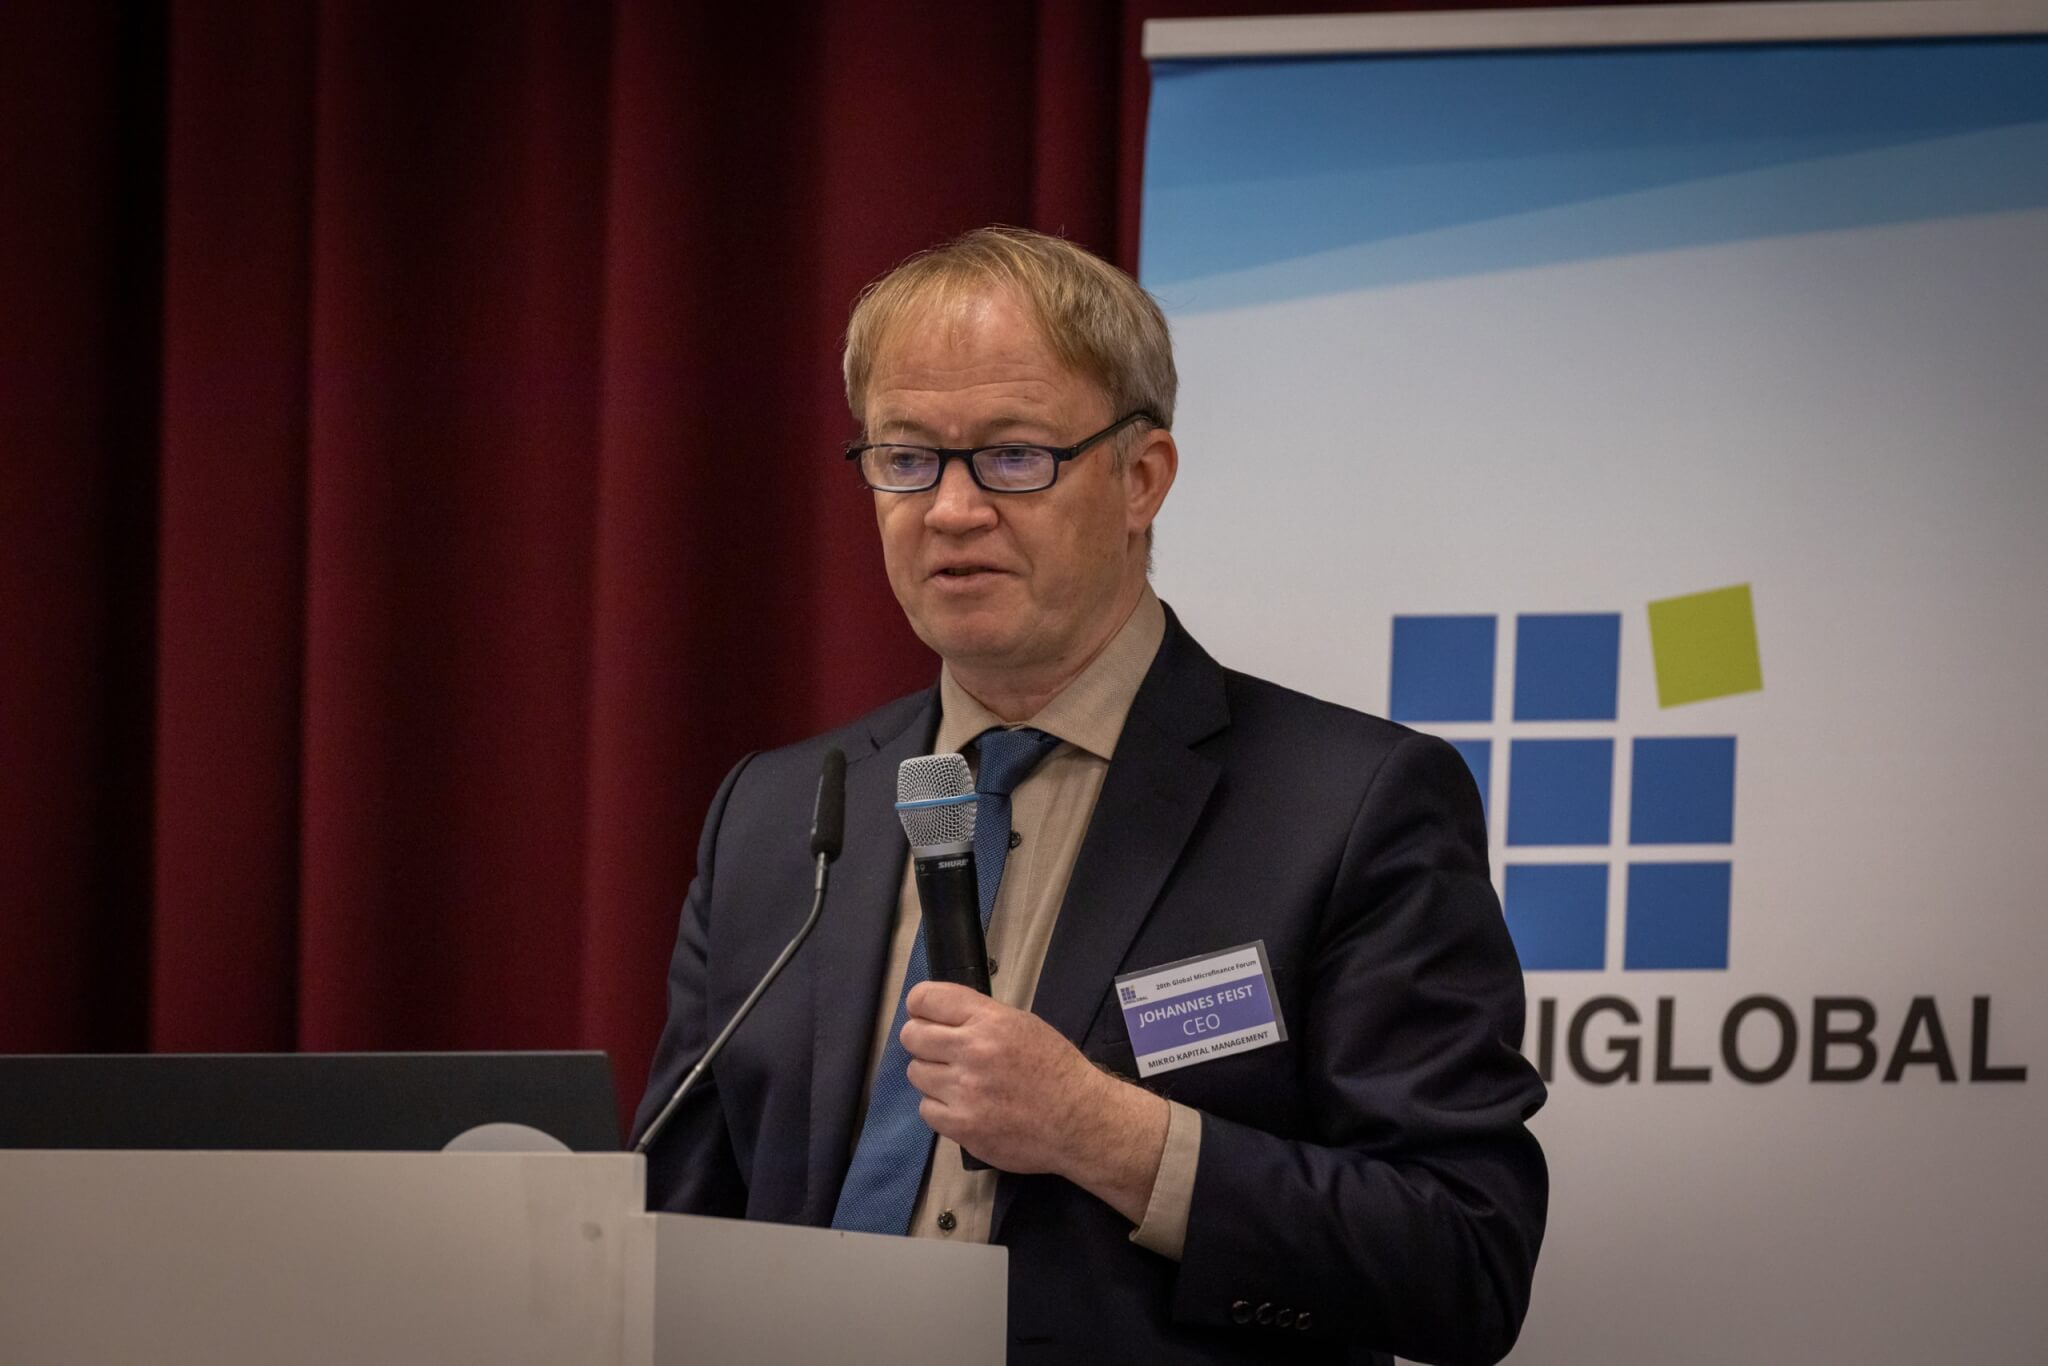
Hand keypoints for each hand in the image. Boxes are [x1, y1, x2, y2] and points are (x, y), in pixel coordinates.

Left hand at [901, 981, 1169, 1224]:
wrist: (1080, 1121)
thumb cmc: (1056, 1069)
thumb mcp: (1024, 1024)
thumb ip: (981, 1017)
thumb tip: (940, 1017)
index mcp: (990, 1020)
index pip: (925, 998)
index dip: (920, 1006)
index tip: (925, 1015)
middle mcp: (972, 1051)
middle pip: (912, 1036)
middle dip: (923, 1041)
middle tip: (941, 1052)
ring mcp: (964, 1091)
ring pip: (916, 1073)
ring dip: (933, 1076)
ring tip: (959, 1082)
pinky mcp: (961, 1126)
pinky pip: (926, 1108)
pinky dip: (941, 1107)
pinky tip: (964, 1106)